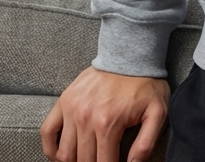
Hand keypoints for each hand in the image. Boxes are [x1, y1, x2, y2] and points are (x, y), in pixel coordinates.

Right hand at [40, 66, 169, 161]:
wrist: (130, 54)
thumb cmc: (145, 83)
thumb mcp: (157, 111)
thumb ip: (146, 143)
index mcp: (108, 124)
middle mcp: (85, 119)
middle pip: (83, 161)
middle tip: (104, 158)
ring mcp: (72, 110)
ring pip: (65, 154)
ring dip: (74, 161)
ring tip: (88, 157)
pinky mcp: (64, 101)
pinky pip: (47, 132)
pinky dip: (51, 149)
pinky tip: (62, 156)